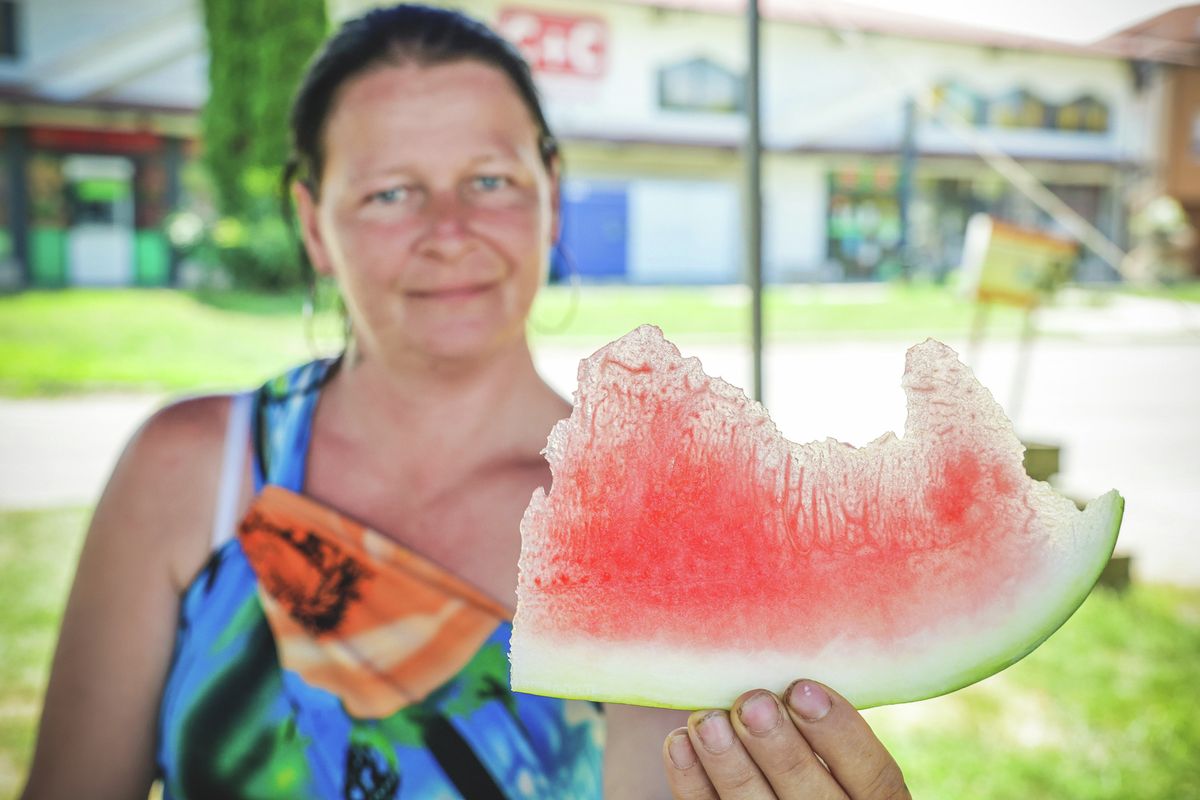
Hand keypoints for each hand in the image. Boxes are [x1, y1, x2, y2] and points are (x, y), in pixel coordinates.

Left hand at [661, 680, 908, 798]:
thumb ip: (823, 714)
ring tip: (707, 720)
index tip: (803, 688)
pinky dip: (693, 782)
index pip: (873, 775)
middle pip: (813, 796)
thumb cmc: (807, 748)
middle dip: (779, 748)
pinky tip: (679, 743)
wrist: (774, 788)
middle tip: (753, 703)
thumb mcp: (835, 741)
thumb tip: (793, 656)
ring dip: (729, 764)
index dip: (842, 734)